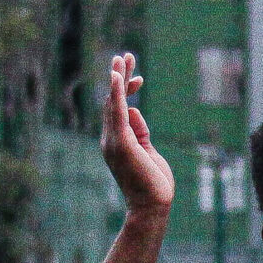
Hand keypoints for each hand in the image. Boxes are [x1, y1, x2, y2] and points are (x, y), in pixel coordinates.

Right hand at [99, 54, 174, 214]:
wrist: (151, 206)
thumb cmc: (153, 184)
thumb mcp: (148, 152)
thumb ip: (141, 132)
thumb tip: (136, 111)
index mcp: (117, 140)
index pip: (120, 109)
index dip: (128, 91)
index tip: (139, 78)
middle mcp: (110, 137)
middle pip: (114, 101)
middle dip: (120, 77)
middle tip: (125, 55)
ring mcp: (114, 140)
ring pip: (114, 103)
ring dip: (118, 79)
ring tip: (121, 58)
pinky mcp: (121, 142)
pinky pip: (117, 113)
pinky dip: (117, 94)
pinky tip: (117, 77)